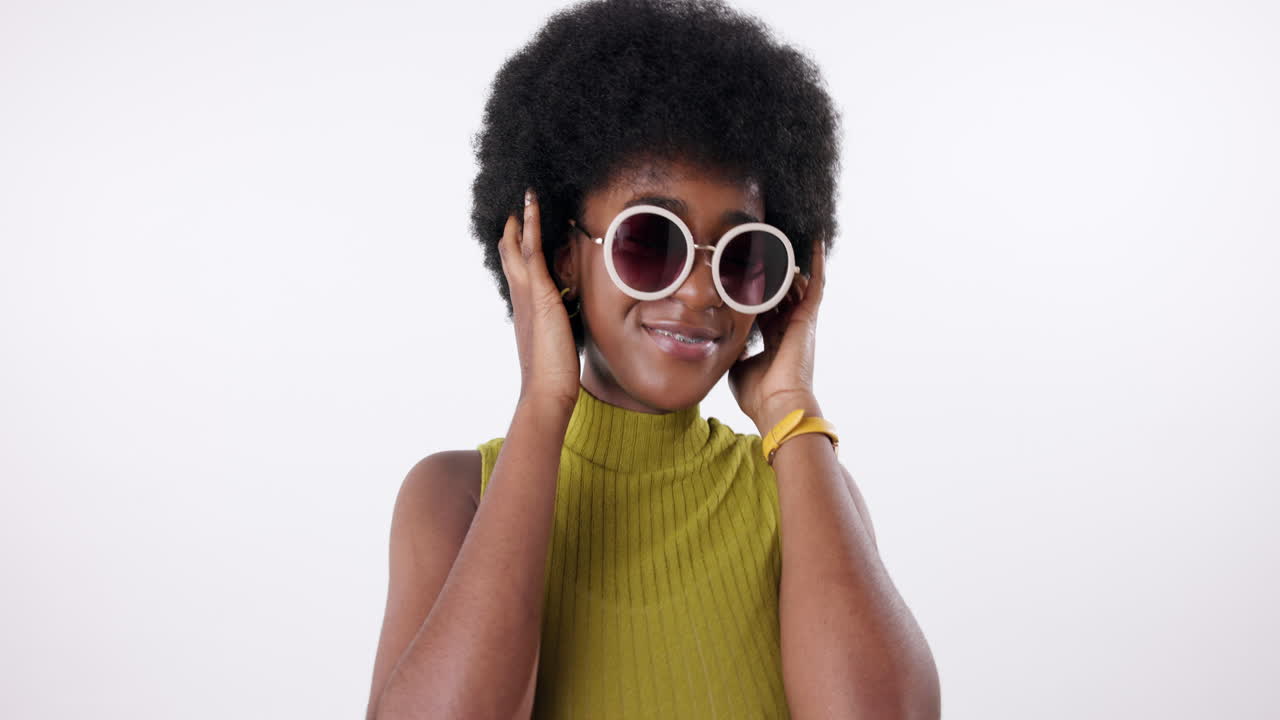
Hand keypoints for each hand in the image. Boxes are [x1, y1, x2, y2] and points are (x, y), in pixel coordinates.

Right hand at [498, 188, 581, 411]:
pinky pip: (531, 251)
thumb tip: (575, 310)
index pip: (520, 269)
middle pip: (511, 253)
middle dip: (515, 227)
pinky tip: (532, 206)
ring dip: (522, 218)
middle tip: (519, 203)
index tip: (525, 227)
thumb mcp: (563, 336)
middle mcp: (522, 297)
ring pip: (518, 246)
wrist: (547, 390)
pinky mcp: (539, 293)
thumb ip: (565, 319)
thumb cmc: (556, 372)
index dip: (520, 247)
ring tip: (526, 194)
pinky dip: (531, 226)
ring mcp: (527, 294)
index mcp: (527, 307)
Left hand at [727, 239, 827, 428]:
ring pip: (797, 284)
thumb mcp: (738, 366)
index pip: (766, 306)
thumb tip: (722, 339)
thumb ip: (734, 349)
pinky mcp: (808, 317)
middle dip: (773, 272)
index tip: (745, 273)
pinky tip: (816, 241)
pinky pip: (817, 284)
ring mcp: (801, 321)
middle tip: (761, 249)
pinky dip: (818, 263)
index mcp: (774, 338)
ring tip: (780, 239)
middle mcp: (789, 327)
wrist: (777, 405)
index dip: (758, 290)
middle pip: (782, 291)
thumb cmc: (758, 394)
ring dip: (788, 264)